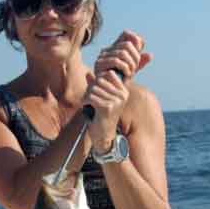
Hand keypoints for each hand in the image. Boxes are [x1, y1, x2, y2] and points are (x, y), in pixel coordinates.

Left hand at [85, 31, 152, 152]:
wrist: (103, 134)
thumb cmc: (101, 115)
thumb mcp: (100, 98)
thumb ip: (95, 85)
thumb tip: (89, 73)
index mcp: (123, 91)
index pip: (108, 74)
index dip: (98, 80)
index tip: (95, 91)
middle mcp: (122, 95)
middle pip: (100, 80)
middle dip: (91, 88)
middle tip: (89, 98)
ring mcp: (116, 101)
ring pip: (94, 89)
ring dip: (87, 96)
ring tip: (88, 104)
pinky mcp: (108, 107)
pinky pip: (91, 97)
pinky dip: (85, 101)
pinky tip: (87, 107)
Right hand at [93, 30, 152, 79]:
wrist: (108, 94)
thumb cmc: (120, 81)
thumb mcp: (132, 70)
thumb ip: (140, 62)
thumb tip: (150, 55)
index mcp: (114, 48)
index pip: (126, 34)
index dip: (136, 40)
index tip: (139, 53)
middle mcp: (107, 50)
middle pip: (127, 45)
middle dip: (136, 57)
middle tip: (135, 68)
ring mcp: (101, 57)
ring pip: (122, 53)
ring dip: (131, 64)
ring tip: (131, 73)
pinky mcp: (99, 65)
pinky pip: (116, 61)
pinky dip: (125, 68)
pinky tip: (127, 75)